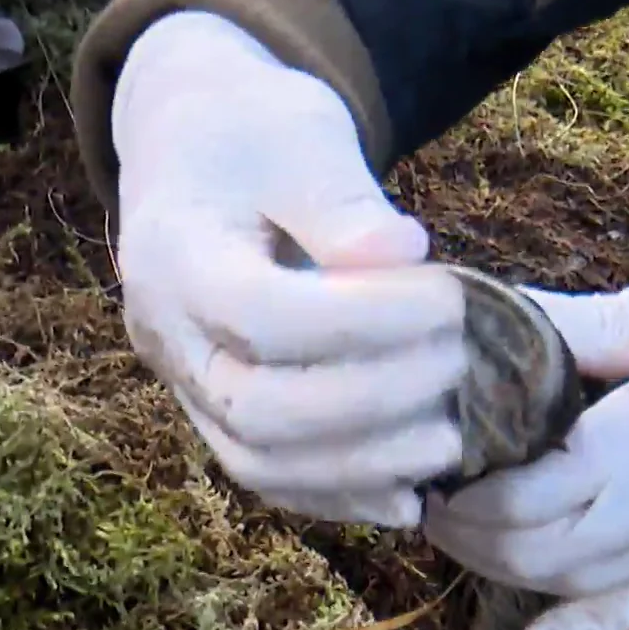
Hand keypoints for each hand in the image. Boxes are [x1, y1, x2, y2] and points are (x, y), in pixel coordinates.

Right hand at [112, 12, 465, 527]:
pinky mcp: (217, 416)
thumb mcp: (299, 136)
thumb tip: (403, 255)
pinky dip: (341, 495)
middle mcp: (167, 335)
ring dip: (363, 464)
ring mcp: (185, 385)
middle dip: (374, 400)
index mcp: (177, 254)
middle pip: (259, 408)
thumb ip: (342, 200)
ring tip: (452, 438)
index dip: (369, 321)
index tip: (452, 299)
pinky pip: (270, 479)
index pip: (266, 315)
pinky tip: (413, 495)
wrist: (193, 151)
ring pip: (259, 463)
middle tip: (461, 364)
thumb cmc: (255, 134)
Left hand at [425, 220, 628, 629]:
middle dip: (467, 524)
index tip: (424, 439)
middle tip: (426, 478)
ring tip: (465, 527)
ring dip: (512, 566)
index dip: (456, 476)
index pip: (518, 488)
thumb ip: (599, 325)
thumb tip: (506, 325)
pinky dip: (586, 627)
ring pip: (582, 587)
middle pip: (534, 549)